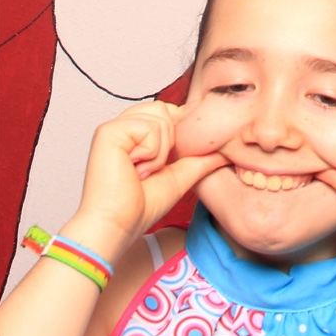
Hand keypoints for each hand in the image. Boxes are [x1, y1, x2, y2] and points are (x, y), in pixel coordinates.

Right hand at [64, 99, 225, 248]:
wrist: (118, 225)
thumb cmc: (140, 207)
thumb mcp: (179, 177)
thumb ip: (200, 160)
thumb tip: (226, 152)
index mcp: (136, 134)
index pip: (170, 112)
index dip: (179, 132)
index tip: (170, 160)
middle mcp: (124, 126)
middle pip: (167, 110)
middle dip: (169, 143)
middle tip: (149, 170)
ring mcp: (115, 127)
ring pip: (161, 117)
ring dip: (160, 151)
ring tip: (141, 171)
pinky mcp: (108, 131)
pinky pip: (149, 127)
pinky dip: (150, 153)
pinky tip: (134, 169)